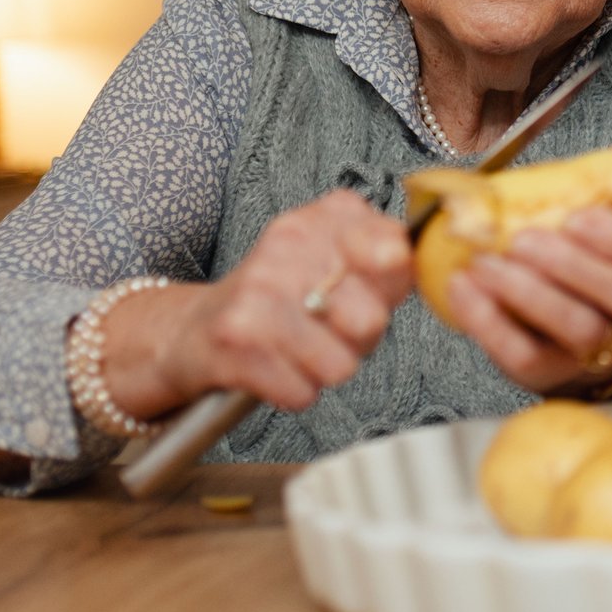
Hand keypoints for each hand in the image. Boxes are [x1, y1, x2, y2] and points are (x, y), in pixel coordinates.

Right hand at [103, 189, 411, 418]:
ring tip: (301, 348)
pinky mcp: (234, 343)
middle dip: (360, 340)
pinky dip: (295, 391)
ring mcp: (257, 294)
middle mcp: (286, 247)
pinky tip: (276, 367)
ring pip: (340, 364)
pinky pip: (302, 391)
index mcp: (319, 220)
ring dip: (326, 369)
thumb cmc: (282, 297)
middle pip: (371, 320)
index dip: (393, 285)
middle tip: (329, 328)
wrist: (195, 329)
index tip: (375, 287)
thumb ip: (388, 261)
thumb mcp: (335, 261)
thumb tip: (416, 262)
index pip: (392, 250)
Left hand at [441, 178, 611, 394]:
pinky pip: (526, 355)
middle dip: (570, 265)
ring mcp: (600, 351)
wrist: (563, 324)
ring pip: (579, 329)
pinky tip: (463, 288)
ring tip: (486, 263)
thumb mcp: (602, 216)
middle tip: (521, 239)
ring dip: (530, 294)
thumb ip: (611, 183)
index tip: (575, 216)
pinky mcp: (552, 373)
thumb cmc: (584, 255)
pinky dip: (491, 323)